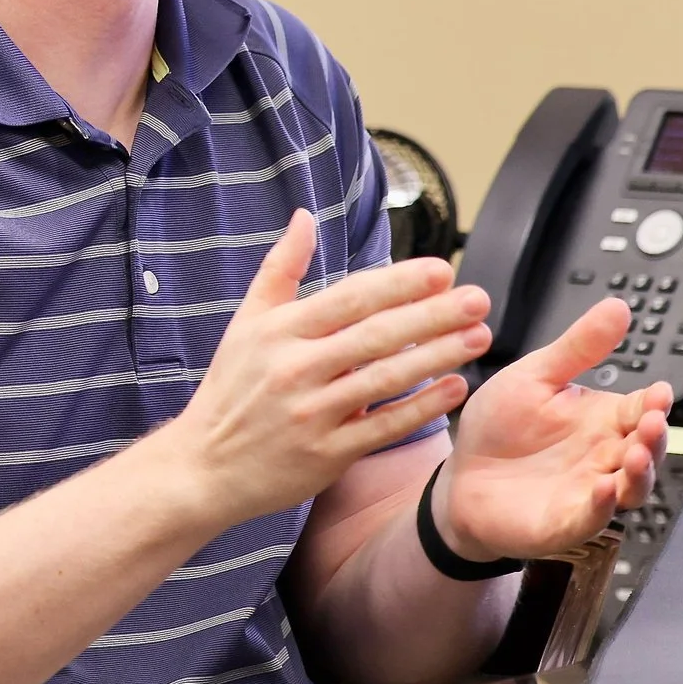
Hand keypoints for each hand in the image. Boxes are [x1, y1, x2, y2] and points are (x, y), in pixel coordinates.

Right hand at [161, 211, 489, 525]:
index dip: (398, 283)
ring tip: (477, 338)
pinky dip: (421, 408)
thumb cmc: (231, 390)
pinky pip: (382, 428)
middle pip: (376, 336)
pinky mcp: (325, 454)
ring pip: (384, 380)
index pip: (349, 298)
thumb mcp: (246, 322)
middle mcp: (295, 368)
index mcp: (280, 331)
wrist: (204, 466)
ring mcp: (312, 413)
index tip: (441, 270)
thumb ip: (280, 268)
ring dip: (437, 357)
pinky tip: (453, 389)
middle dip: (432, 315)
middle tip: (478, 299)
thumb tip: (304, 217)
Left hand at [440, 298, 670, 561]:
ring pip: (632, 487)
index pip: (642, 409)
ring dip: (641, 473)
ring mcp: (590, 493)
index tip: (659, 392)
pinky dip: (602, 506)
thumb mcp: (534, 377)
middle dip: (655, 437)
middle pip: (647, 449)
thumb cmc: (500, 429)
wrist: (459, 477)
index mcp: (603, 421)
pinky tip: (602, 488)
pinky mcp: (566, 522)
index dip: (655, 403)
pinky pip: (593, 517)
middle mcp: (604, 457)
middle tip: (651, 421)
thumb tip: (617, 307)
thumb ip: (578, 347)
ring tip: (637, 454)